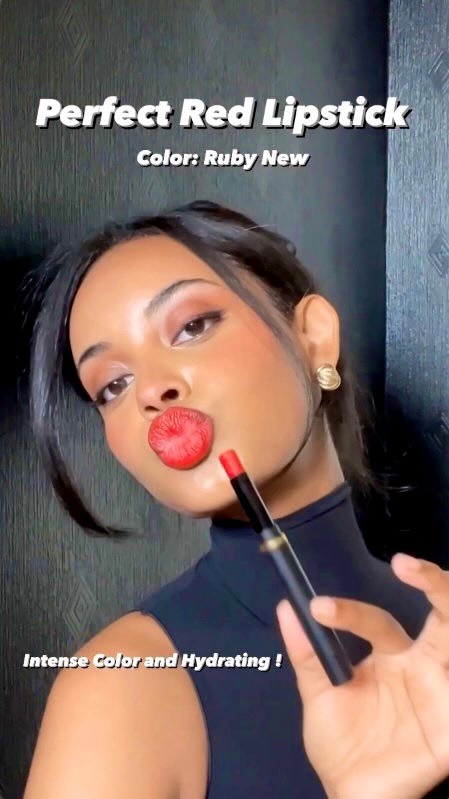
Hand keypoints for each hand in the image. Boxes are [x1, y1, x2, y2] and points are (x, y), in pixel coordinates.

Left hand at [276, 554, 448, 798]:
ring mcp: (441, 691)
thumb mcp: (318, 696)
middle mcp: (422, 665)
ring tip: (439, 589)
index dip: (350, 612)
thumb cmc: (342, 745)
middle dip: (434, 583)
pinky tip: (447, 671)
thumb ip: (306, 654)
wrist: (352, 795)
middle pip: (441, 614)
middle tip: (406, 565)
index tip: (317, 609)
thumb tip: (287, 607)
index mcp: (391, 655)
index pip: (377, 621)